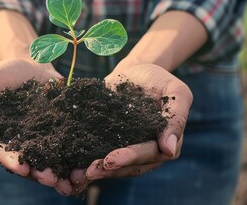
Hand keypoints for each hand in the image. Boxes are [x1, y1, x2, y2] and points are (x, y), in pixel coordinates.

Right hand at [0, 58, 77, 193]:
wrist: (32, 64)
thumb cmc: (2, 74)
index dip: (9, 161)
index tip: (21, 168)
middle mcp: (13, 145)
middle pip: (23, 163)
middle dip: (36, 172)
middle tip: (49, 178)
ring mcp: (36, 142)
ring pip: (43, 162)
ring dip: (53, 173)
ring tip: (64, 179)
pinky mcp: (55, 137)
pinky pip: (62, 151)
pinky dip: (69, 162)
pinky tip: (79, 170)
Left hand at [66, 63, 192, 193]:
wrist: (134, 72)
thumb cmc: (159, 80)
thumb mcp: (175, 92)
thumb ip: (176, 118)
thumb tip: (169, 150)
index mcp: (165, 143)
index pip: (149, 155)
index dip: (130, 158)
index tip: (111, 158)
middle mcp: (146, 152)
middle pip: (129, 166)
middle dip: (109, 169)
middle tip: (90, 170)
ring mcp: (126, 150)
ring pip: (113, 167)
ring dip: (96, 171)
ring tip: (77, 174)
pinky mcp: (108, 144)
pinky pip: (98, 156)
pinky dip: (85, 163)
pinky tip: (70, 166)